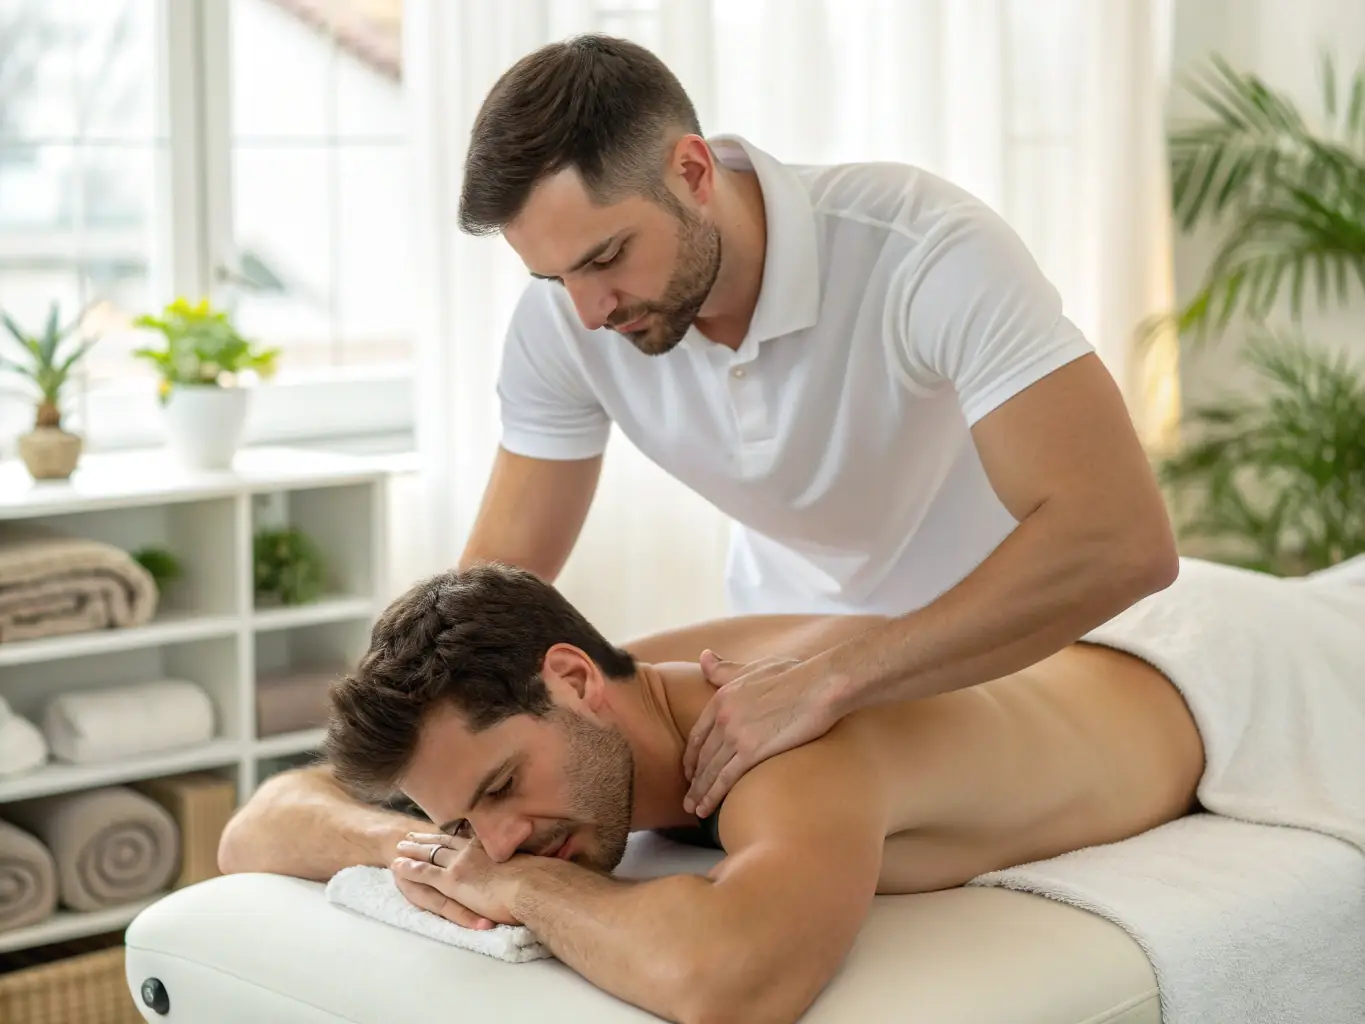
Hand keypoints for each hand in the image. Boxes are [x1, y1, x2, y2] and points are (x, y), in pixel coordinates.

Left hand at [391, 832, 522, 928]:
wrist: (535, 887)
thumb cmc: (541, 879)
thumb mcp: (534, 863)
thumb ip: (524, 860)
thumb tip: (533, 862)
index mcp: (491, 847)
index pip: (467, 838)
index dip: (452, 834)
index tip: (443, 831)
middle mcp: (473, 851)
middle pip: (445, 842)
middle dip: (428, 839)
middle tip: (412, 835)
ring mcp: (461, 864)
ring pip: (430, 854)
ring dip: (413, 850)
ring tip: (400, 847)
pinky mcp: (452, 881)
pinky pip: (424, 873)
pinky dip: (409, 868)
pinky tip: (397, 866)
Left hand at [682, 651, 841, 817]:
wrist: (820, 684)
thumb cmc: (794, 674)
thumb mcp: (752, 667)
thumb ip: (725, 669)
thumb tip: (703, 656)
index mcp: (721, 697)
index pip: (697, 734)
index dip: (691, 756)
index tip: (689, 771)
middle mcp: (723, 716)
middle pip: (701, 755)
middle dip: (693, 779)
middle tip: (688, 797)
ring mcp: (736, 734)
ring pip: (710, 770)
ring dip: (699, 793)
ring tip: (694, 810)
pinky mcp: (752, 751)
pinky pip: (725, 779)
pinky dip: (712, 796)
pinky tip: (707, 810)